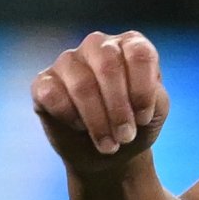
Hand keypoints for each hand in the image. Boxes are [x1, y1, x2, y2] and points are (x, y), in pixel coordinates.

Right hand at [32, 29, 170, 175]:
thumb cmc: (134, 126)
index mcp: (129, 45)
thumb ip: (152, 96)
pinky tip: (79, 127)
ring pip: (81, 83)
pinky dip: (69, 116)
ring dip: (97, 121)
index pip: (138, 54)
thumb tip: (130, 95)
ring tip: (108, 145)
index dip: (142, 90)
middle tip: (125, 137)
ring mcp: (68, 61)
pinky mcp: (43, 82)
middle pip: (108, 64)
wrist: (109, 154)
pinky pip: (52, 94)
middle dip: (118, 108)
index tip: (144, 119)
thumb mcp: (154, 112)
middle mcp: (97, 46)